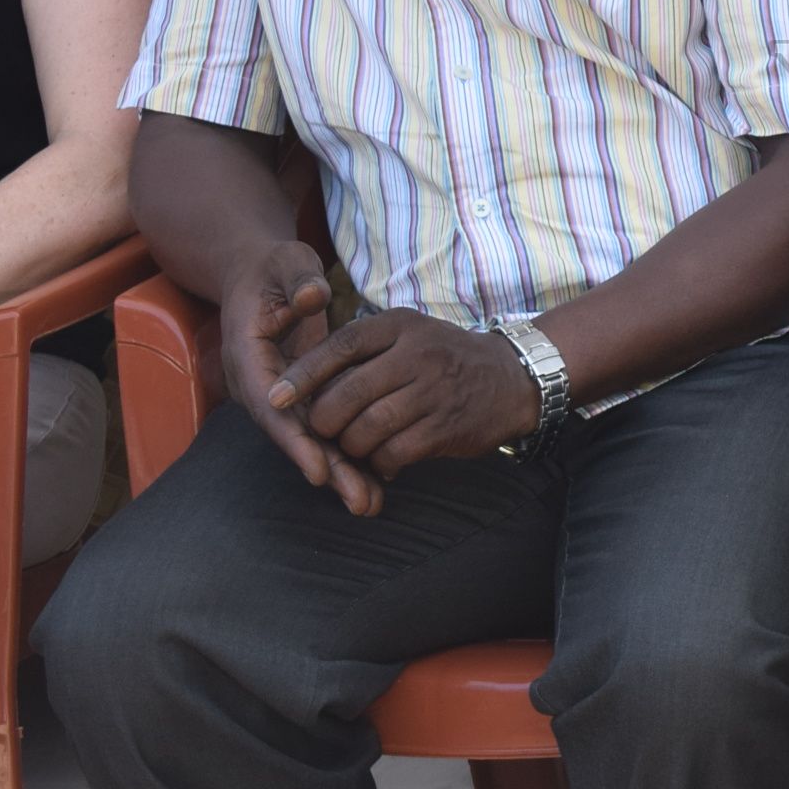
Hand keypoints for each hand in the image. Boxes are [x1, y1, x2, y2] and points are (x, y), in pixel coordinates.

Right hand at [220, 240, 382, 515]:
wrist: (260, 274)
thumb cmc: (275, 267)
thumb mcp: (286, 263)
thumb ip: (298, 281)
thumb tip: (313, 298)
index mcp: (249, 357)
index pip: (271, 407)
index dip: (295, 441)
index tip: (321, 471)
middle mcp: (261, 384)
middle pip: (292, 435)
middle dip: (325, 470)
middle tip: (361, 503)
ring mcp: (281, 393)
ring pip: (310, 439)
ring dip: (340, 472)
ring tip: (372, 505)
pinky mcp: (301, 394)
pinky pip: (323, 428)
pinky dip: (346, 452)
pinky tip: (376, 478)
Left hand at [273, 308, 541, 499]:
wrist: (514, 379)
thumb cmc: (444, 358)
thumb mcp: (409, 335)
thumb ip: (363, 350)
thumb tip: (301, 385)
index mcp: (401, 326)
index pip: (340, 347)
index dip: (303, 375)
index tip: (275, 399)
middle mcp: (417, 354)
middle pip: (346, 396)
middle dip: (323, 423)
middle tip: (323, 432)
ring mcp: (433, 391)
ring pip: (366, 429)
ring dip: (350, 447)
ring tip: (355, 446)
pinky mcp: (445, 426)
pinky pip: (392, 453)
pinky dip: (379, 463)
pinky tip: (384, 459)